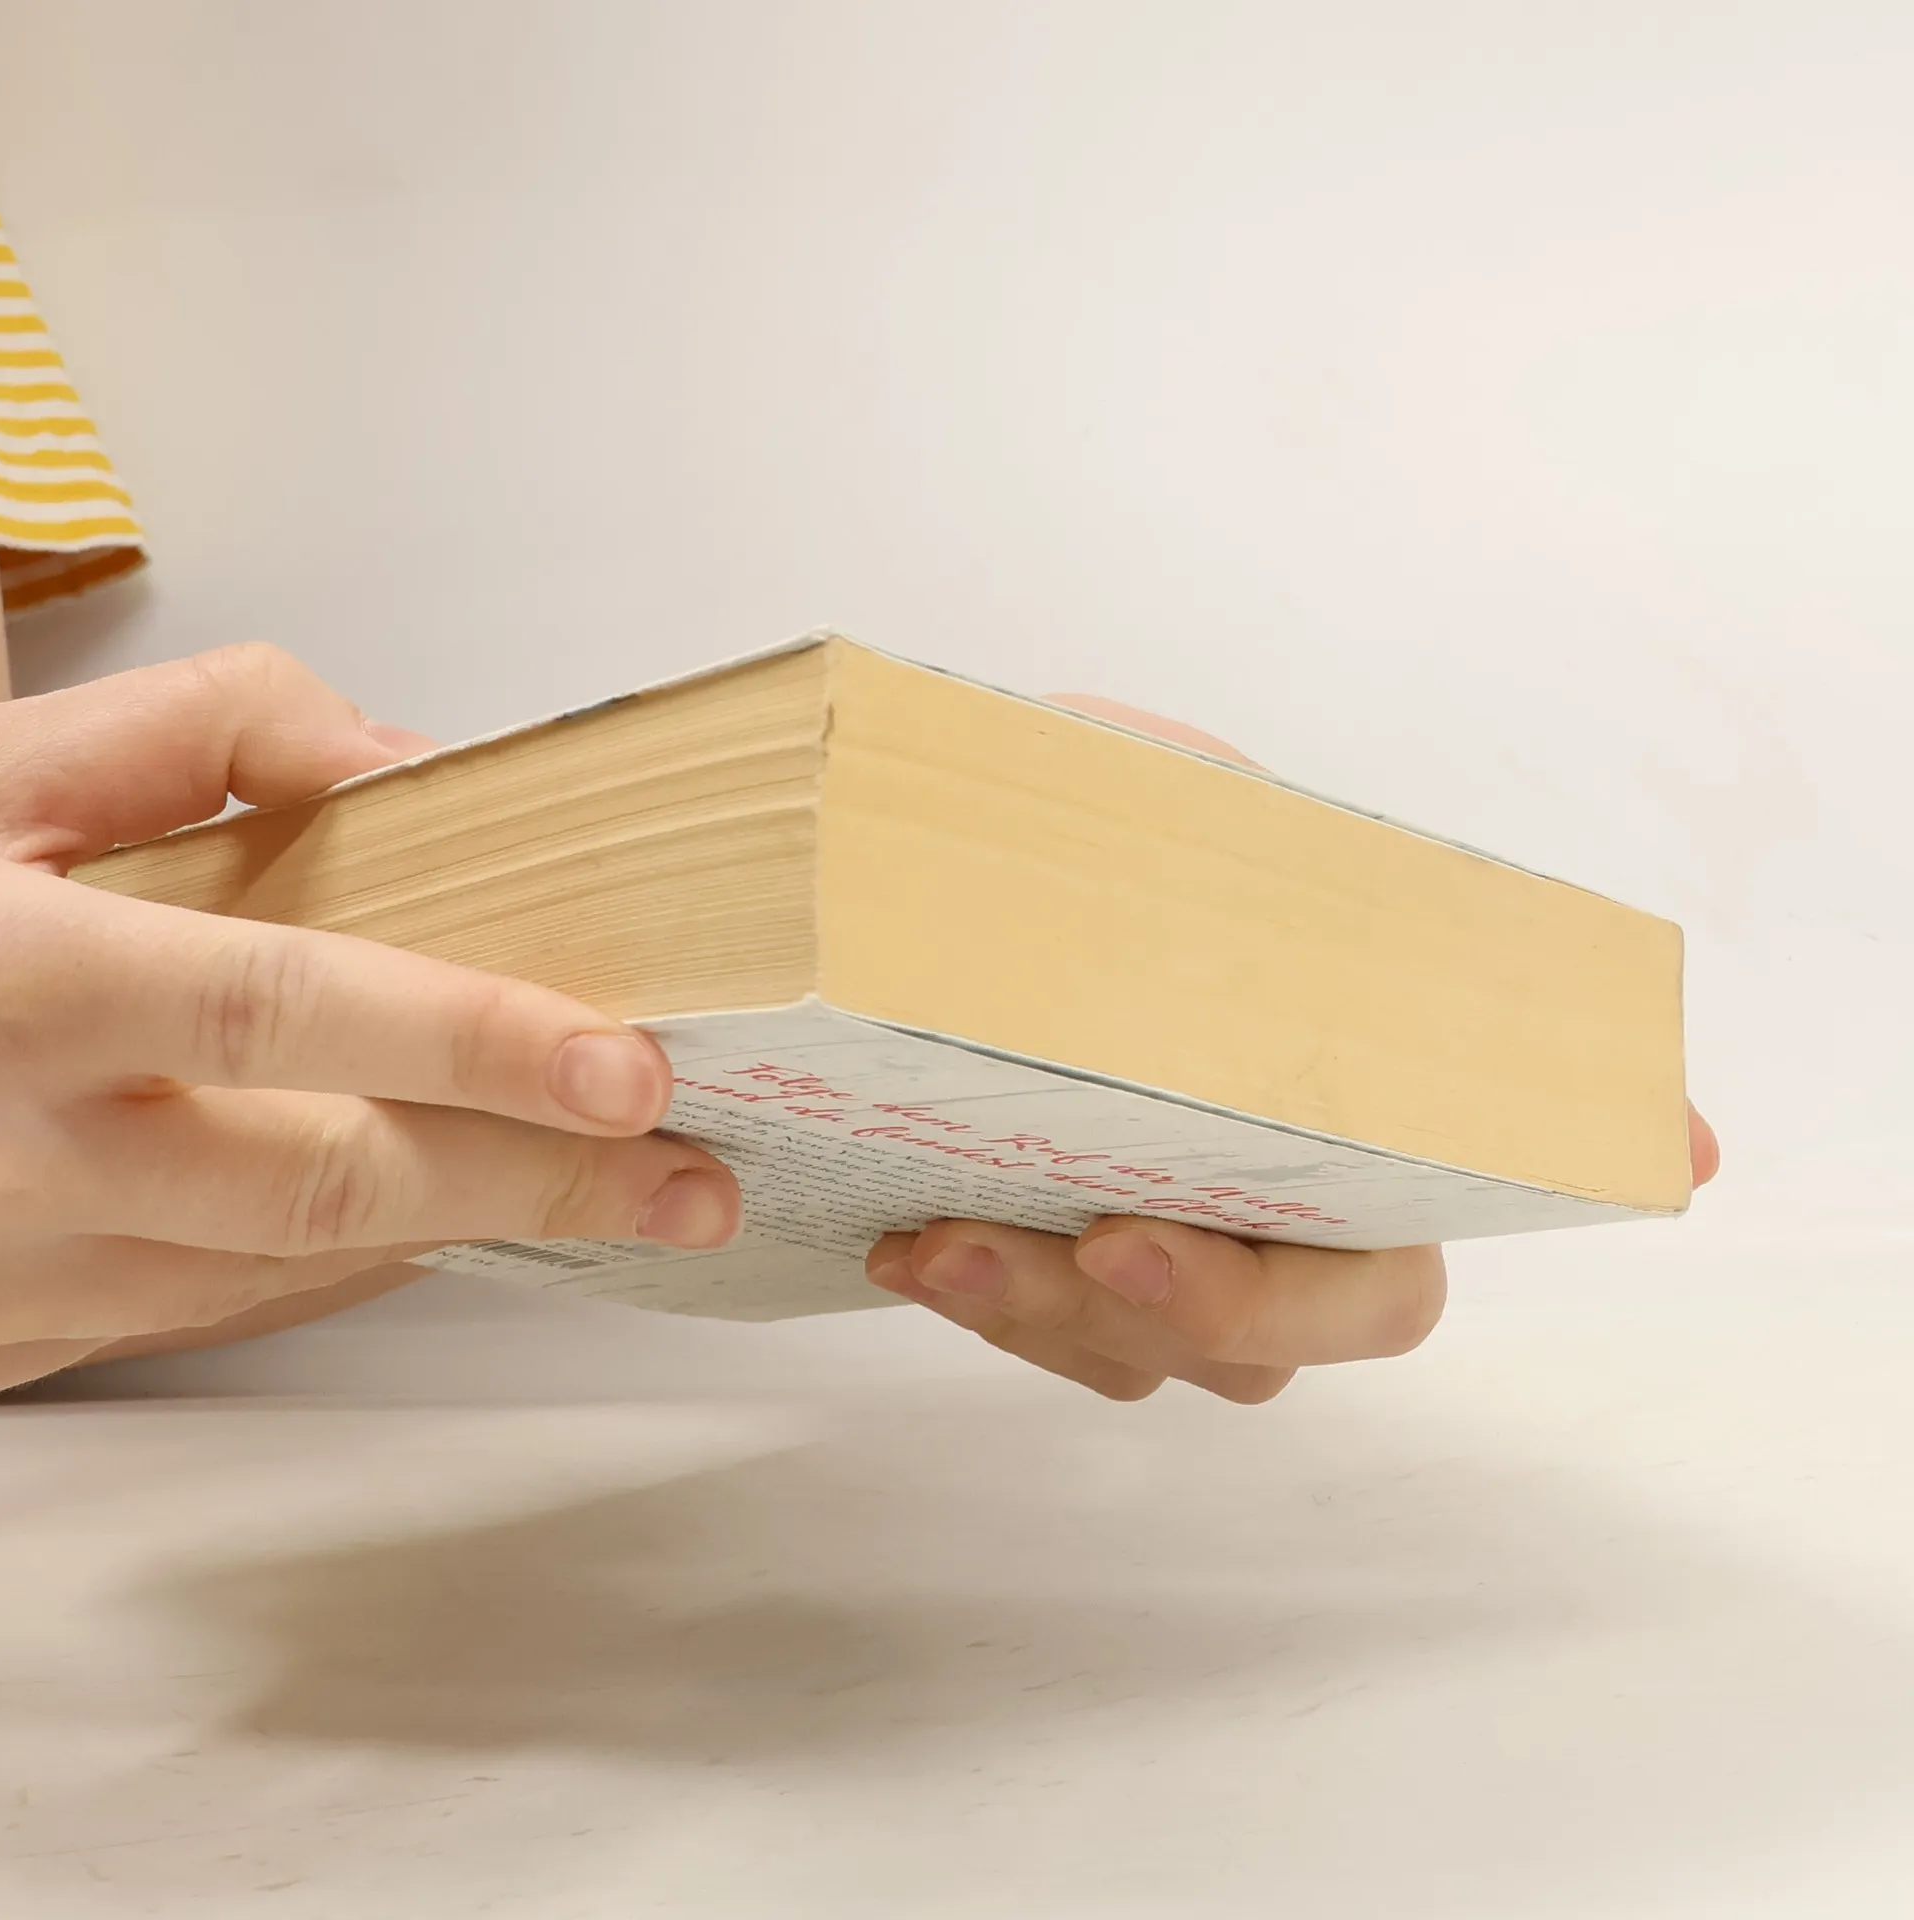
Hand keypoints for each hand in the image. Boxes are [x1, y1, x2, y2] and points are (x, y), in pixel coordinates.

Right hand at [0, 645, 740, 1391]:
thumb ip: (208, 730)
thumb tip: (415, 769)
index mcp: (17, 982)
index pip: (283, 1012)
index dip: (462, 1039)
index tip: (625, 1069)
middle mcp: (26, 1148)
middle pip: (327, 1183)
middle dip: (533, 1189)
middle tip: (697, 1185)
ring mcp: (25, 1263)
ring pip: (297, 1265)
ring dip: (476, 1233)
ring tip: (632, 1201)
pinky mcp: (27, 1329)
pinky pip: (234, 1305)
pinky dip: (367, 1263)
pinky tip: (467, 1217)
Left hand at [868, 695, 1720, 1403]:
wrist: (975, 841)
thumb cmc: (1134, 832)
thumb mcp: (1224, 831)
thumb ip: (1372, 926)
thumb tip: (1667, 1127)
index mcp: (1353, 1136)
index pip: (1385, 1282)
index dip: (1304, 1297)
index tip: (1154, 1232)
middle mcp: (1276, 1222)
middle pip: (1266, 1349)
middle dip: (1172, 1308)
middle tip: (1086, 1240)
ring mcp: (1167, 1255)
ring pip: (1140, 1357)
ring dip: (1040, 1308)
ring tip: (940, 1233)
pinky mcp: (1057, 1261)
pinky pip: (1044, 1334)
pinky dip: (981, 1297)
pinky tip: (909, 1235)